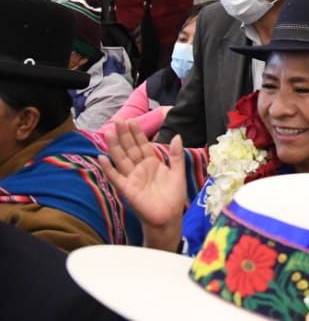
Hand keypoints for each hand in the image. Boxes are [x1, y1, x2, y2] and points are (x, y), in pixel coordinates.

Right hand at [99, 121, 187, 238]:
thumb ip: (176, 155)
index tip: (132, 120)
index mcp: (152, 163)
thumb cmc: (173, 196)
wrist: (168, 217)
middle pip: (130, 148)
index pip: (142, 145)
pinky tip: (102, 157)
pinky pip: (115, 177)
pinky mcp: (127, 189)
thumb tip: (177, 136)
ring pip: (121, 159)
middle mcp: (140, 168)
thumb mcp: (178, 172)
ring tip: (109, 133)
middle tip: (118, 120)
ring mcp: (132, 178)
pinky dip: (108, 168)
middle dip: (124, 135)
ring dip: (115, 146)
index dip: (137, 133)